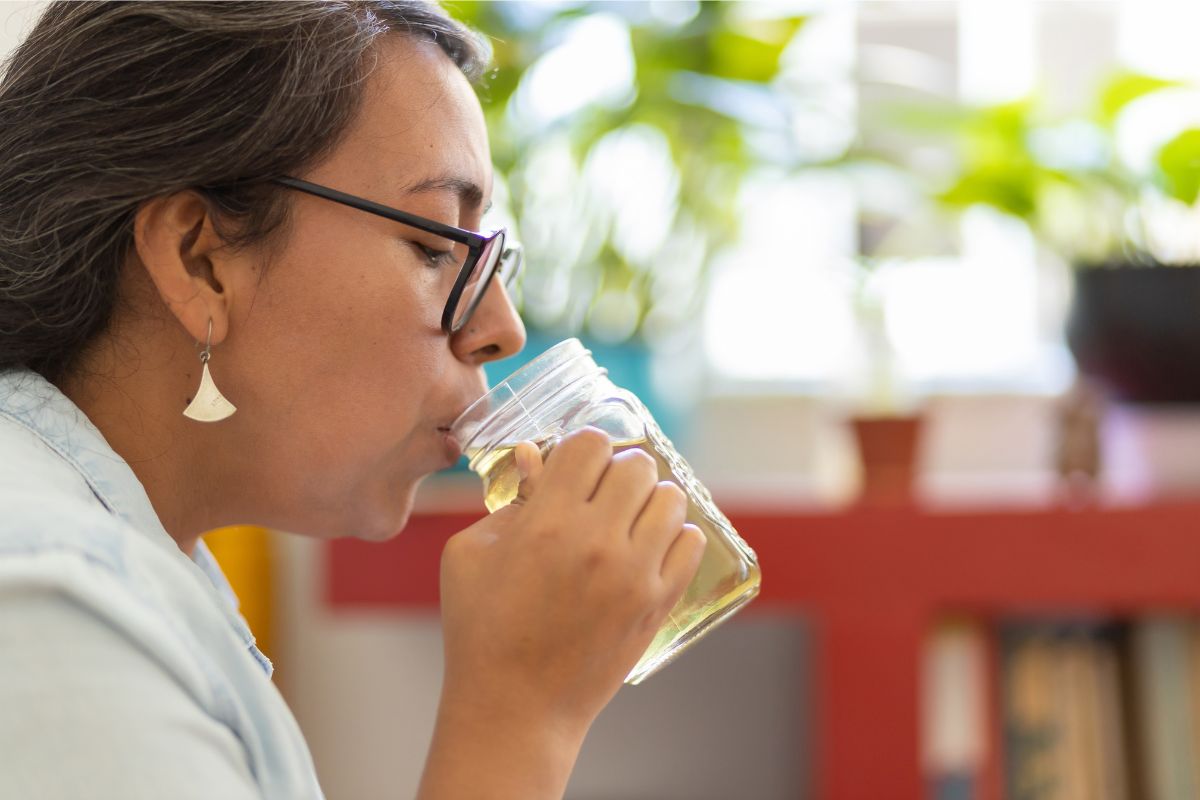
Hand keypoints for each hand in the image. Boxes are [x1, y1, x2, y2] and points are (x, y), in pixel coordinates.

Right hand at [438, 426, 705, 733]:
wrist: (514, 708)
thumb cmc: (480, 631)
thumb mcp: (470, 555)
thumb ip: (507, 500)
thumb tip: (535, 457)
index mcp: (545, 522)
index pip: (590, 444)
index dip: (581, 449)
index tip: (573, 467)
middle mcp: (596, 542)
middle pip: (636, 464)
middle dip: (617, 470)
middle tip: (601, 493)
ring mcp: (634, 574)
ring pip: (670, 498)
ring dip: (649, 499)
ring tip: (628, 518)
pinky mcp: (657, 603)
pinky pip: (690, 543)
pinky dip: (675, 535)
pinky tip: (649, 546)